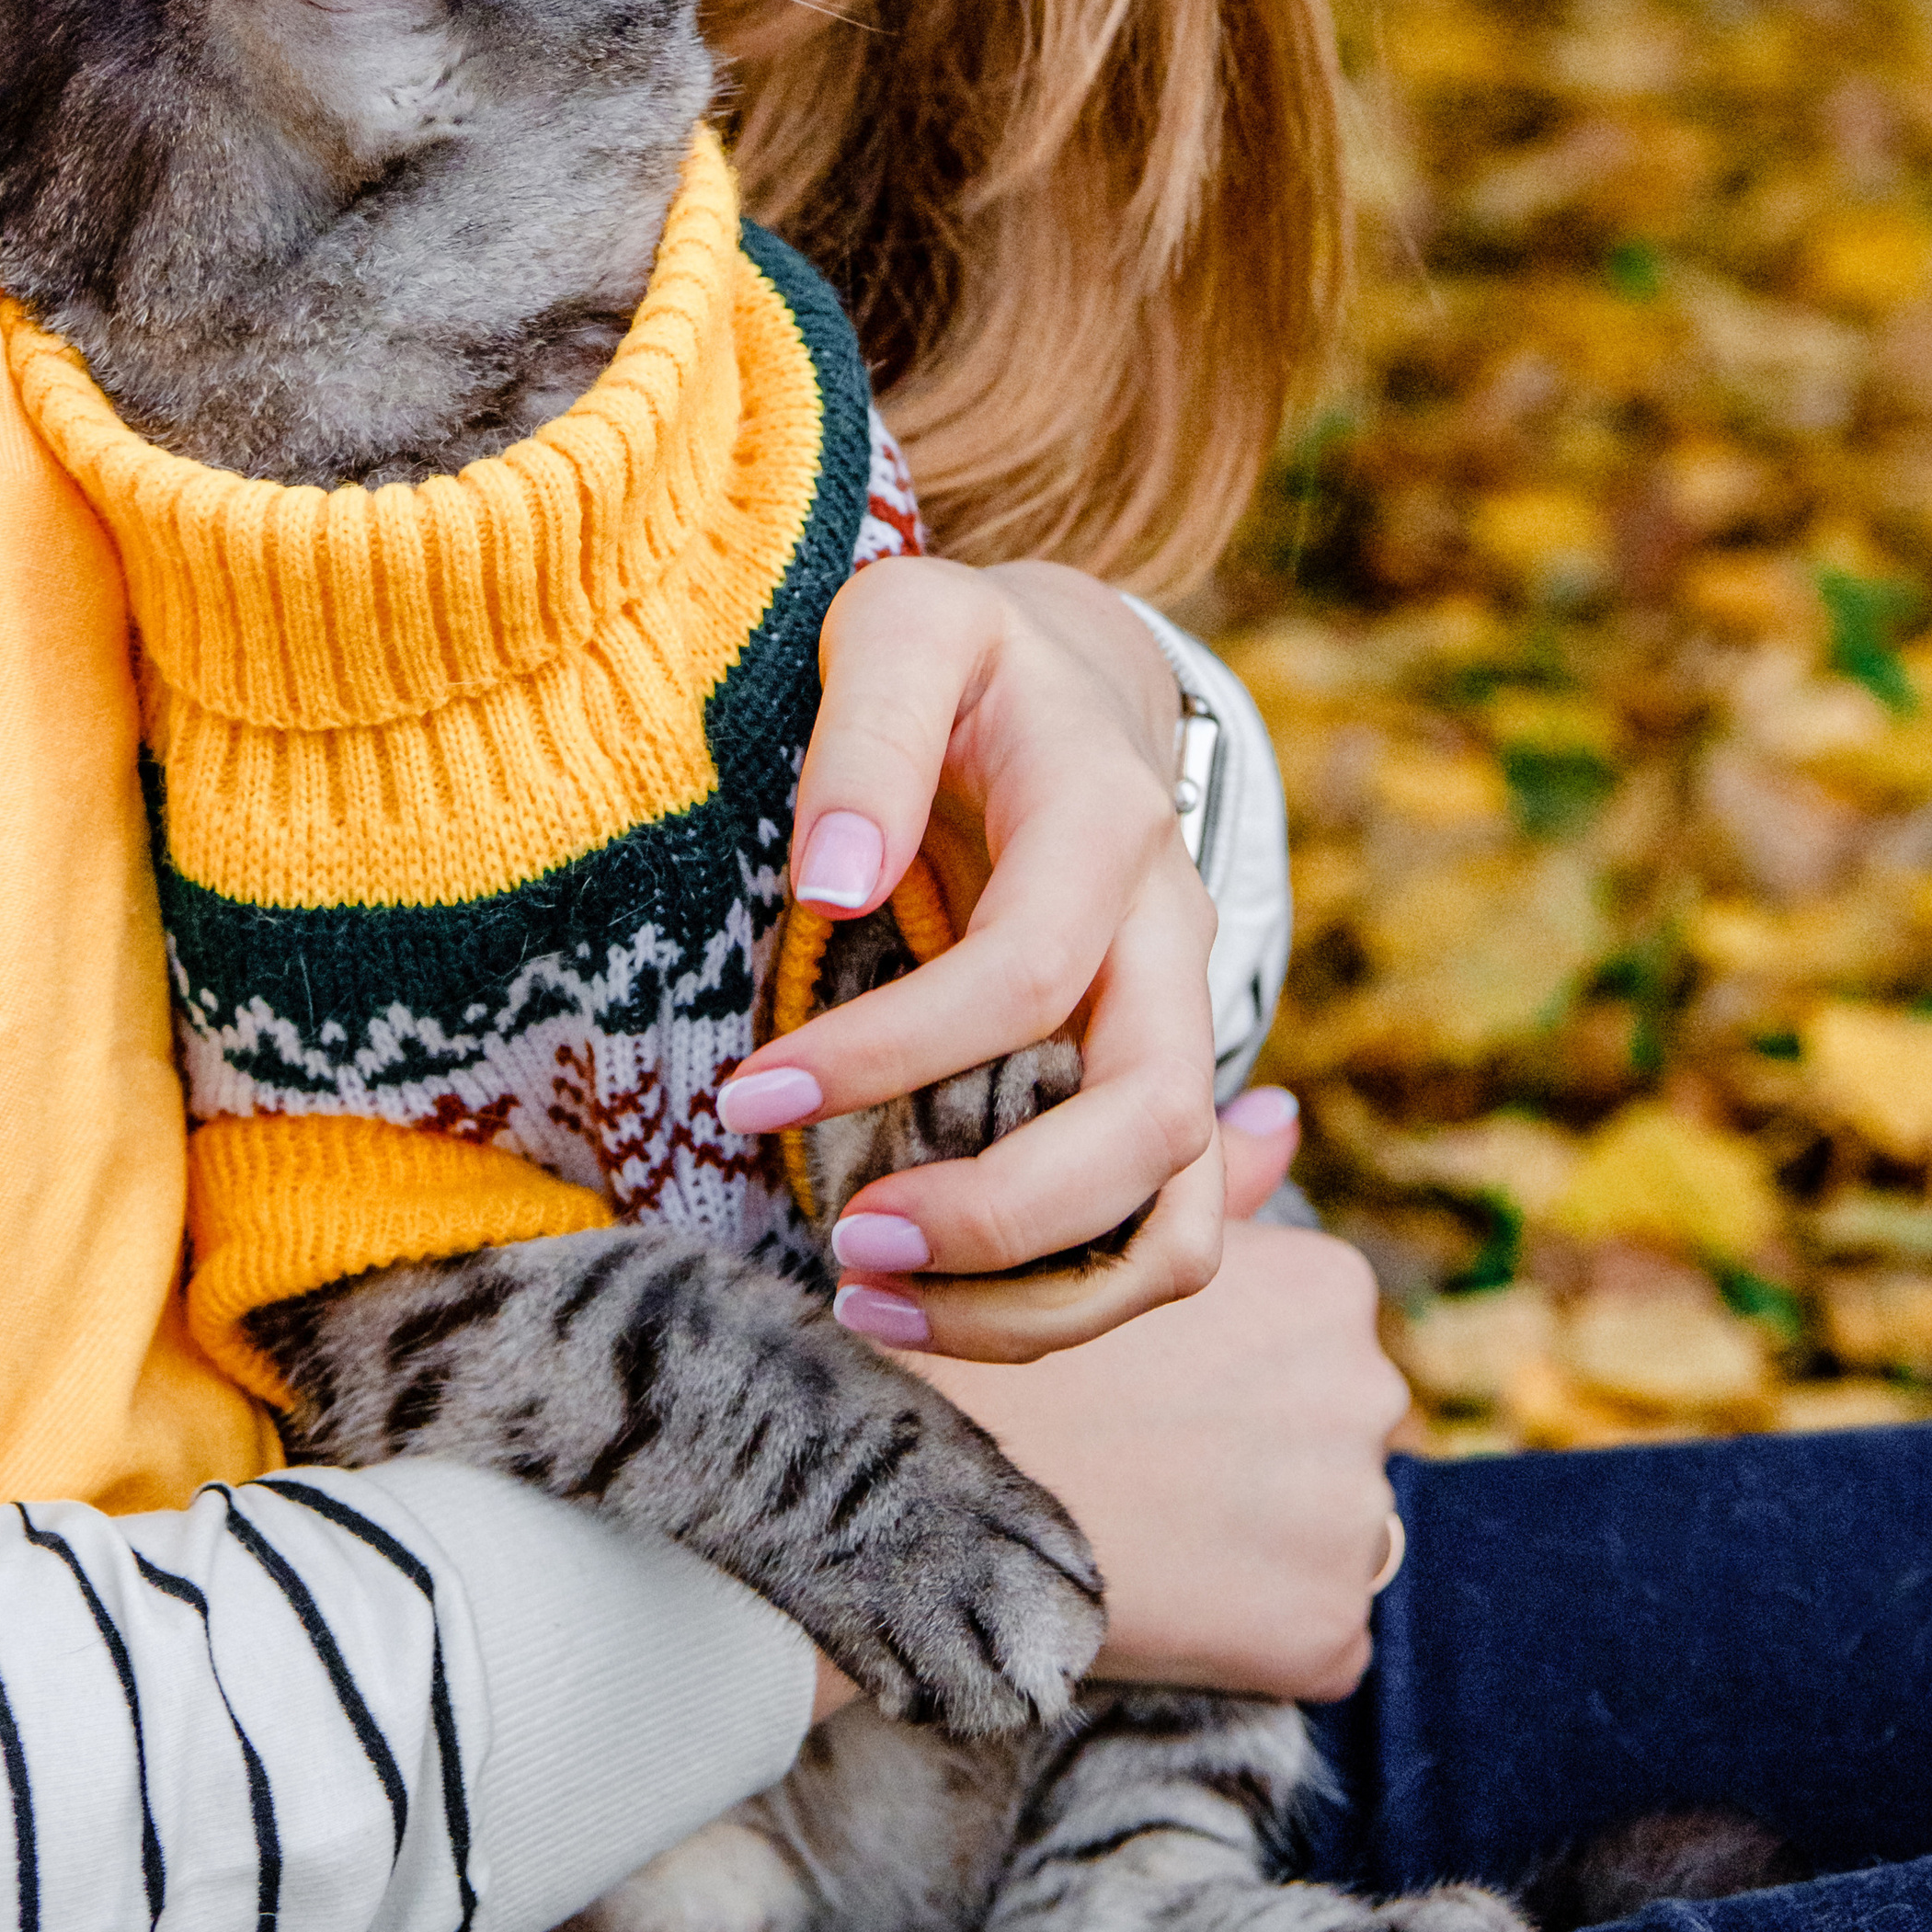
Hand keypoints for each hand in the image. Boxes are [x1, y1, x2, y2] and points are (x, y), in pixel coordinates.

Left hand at [716, 558, 1224, 1352]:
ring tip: (869, 1302)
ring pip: (1179, 1221)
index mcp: (1108, 817)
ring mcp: (1181, 1024)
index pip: (1027, 971)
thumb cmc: (952, 657)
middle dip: (999, 1213)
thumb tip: (833, 879)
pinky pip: (1160, 1244)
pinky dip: (1058, 1305)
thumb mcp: (898, 626)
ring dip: (1038, 1299)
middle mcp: (1172, 936)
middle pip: (1151, 1120)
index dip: (891, 1053)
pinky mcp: (1159, 1091)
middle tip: (841, 1244)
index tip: (750, 1096)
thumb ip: (868, 730)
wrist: (1061, 683)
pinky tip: (924, 1304)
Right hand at [918, 1223, 1408, 1702]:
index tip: (1148, 1394)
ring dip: (1255, 1547)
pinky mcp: (1329, 1632)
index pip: (1310, 1346)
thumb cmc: (1007, 1342)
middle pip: (1324, 1437)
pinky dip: (1250, 1639)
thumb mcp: (1113, 1232)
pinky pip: (1311, 1642)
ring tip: (1143, 1527)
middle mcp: (1369, 1391)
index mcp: (1330, 1287)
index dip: (1222, 1379)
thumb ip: (1210, 1180)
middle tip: (1140, 1462)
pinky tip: (1165, 1602)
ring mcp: (1357, 1516)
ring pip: (1321, 1539)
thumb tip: (1280, 1117)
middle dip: (1253, 1457)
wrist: (925, 1482)